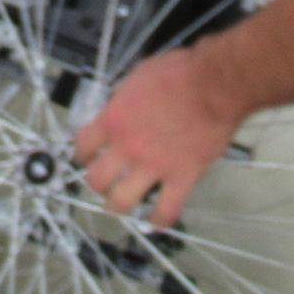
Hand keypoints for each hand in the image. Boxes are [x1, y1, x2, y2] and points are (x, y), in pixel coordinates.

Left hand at [73, 47, 248, 229]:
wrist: (213, 84)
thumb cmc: (178, 73)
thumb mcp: (137, 78)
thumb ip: (123, 101)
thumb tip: (120, 109)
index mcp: (113, 119)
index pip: (82, 144)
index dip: (81, 154)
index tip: (85, 158)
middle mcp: (127, 147)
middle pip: (96, 180)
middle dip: (96, 186)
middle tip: (102, 185)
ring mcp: (153, 166)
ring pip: (122, 202)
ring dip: (118, 207)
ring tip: (119, 207)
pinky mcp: (181, 178)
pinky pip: (166, 210)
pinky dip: (160, 220)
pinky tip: (156, 220)